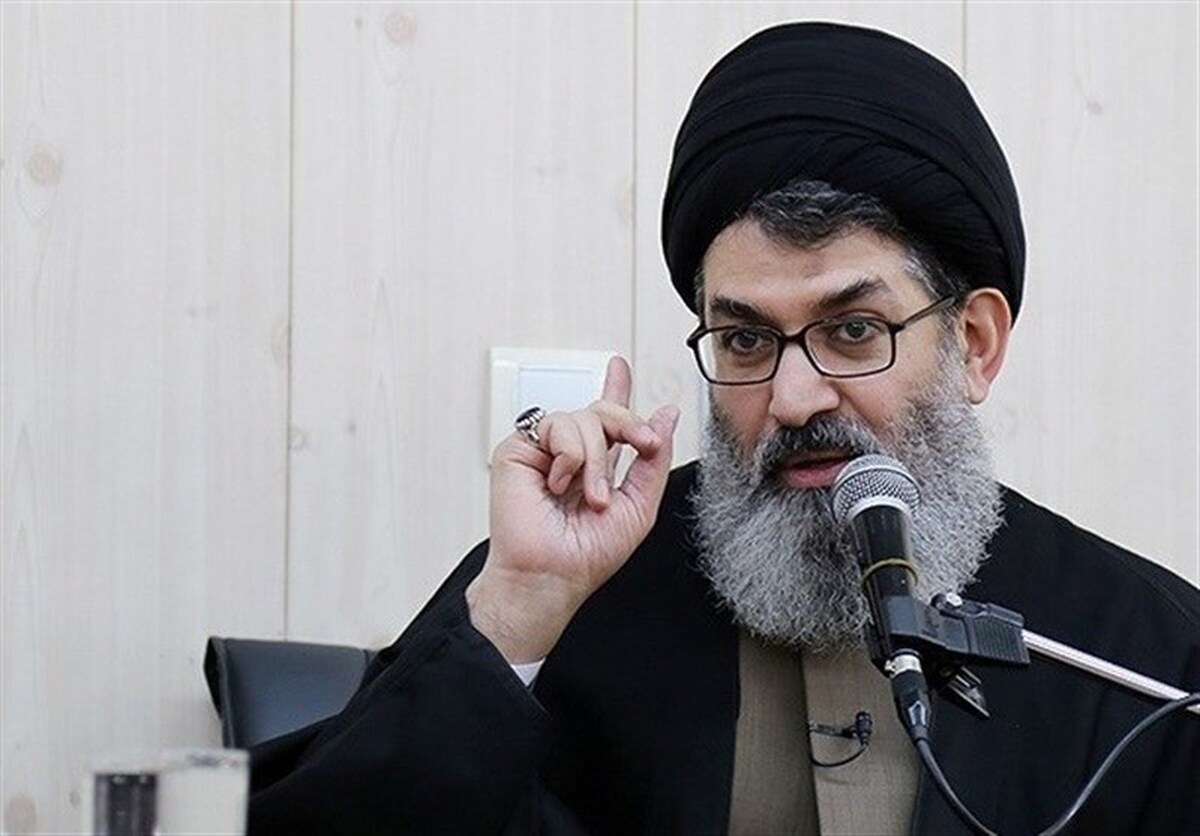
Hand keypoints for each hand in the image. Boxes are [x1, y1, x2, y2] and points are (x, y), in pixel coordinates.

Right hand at [466, 356, 678, 662]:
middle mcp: (571, 453)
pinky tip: (557, 483)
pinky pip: (556, 425)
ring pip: (584, 417)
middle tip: (642, 447)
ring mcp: (544, 450)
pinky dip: (569, 455)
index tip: (619, 366)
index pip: (607, 420)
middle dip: (629, 426)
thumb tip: (666, 416)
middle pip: (605, 410)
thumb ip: (654, 460)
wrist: (551, 574)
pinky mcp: (518, 449)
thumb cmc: (588, 554)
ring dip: (596, 459)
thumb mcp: (639, 506)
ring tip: (588, 495)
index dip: (614, 390)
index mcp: (597, 465)